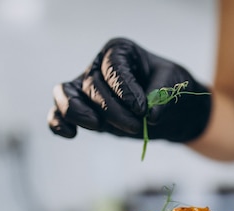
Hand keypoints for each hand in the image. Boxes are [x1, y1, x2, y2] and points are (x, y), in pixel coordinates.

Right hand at [48, 38, 210, 142]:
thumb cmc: (169, 89)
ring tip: (97, 127)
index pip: (113, 68)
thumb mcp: (175, 83)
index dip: (124, 89)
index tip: (141, 109)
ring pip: (68, 97)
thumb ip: (163, 94)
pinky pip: (58, 114)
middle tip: (136, 127)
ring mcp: (85, 89)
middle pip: (93, 86)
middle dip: (112, 110)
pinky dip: (58, 123)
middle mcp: (98, 67)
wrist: (168, 111)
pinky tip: (70, 135)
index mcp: (119, 52)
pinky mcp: (81, 111)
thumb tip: (151, 115)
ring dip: (78, 113)